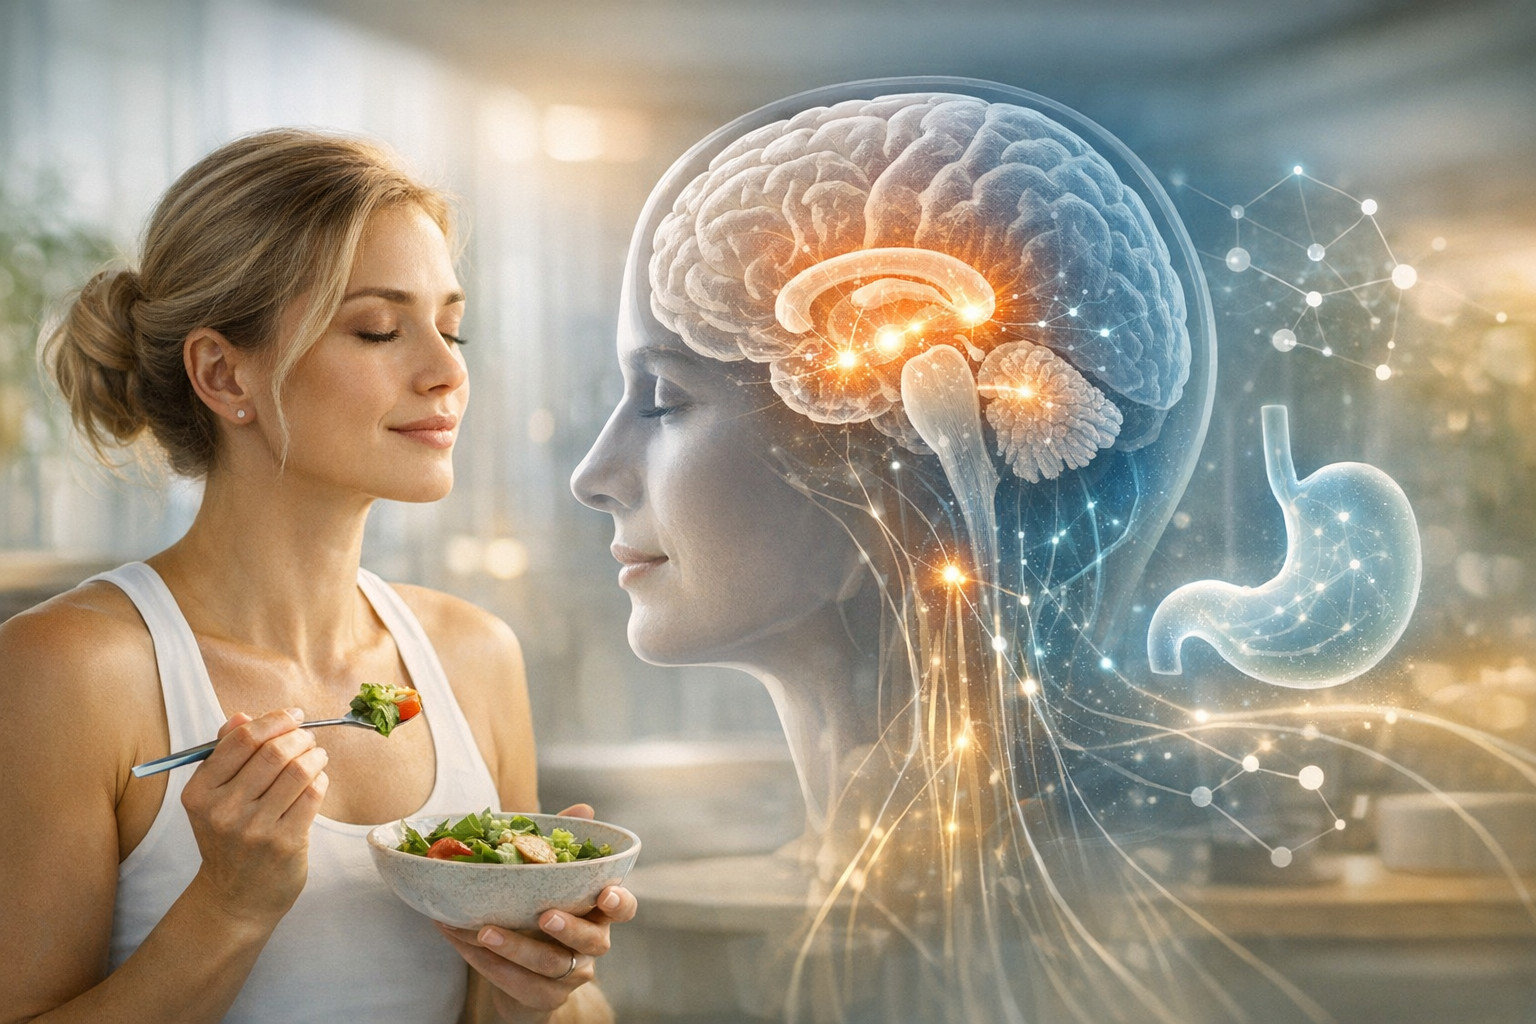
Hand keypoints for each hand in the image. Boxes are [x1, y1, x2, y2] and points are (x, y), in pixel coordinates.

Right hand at [179, 708, 329, 923]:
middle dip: (299, 736)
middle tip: (307, 737)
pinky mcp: (284, 843)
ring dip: (315, 755)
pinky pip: (313, 794)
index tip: (292, 715)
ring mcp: (255, 829)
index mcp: (200, 792)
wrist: (234, 898)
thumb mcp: (213, 798)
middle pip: (273, 752)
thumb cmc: (228, 839)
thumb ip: (226, 755)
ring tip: (316, 756)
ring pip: (298, 771)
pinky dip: (320, 779)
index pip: (240, 740)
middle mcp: (223, 810)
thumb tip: (242, 716)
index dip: (273, 720)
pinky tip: (317, 780)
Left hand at [436, 804, 637, 1021]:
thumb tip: (585, 808)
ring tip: (482, 929)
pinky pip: (518, 985)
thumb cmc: (537, 914)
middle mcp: (592, 945)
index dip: (619, 902)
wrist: (521, 977)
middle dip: (568, 928)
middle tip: (544, 916)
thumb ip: (565, 846)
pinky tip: (463, 941)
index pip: (623, 908)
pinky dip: (488, 963)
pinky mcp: (543, 999)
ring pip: (549, 965)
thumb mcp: (549, 881)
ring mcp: (571, 976)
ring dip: (514, 947)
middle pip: (591, 940)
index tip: (605, 892)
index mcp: (597, 913)